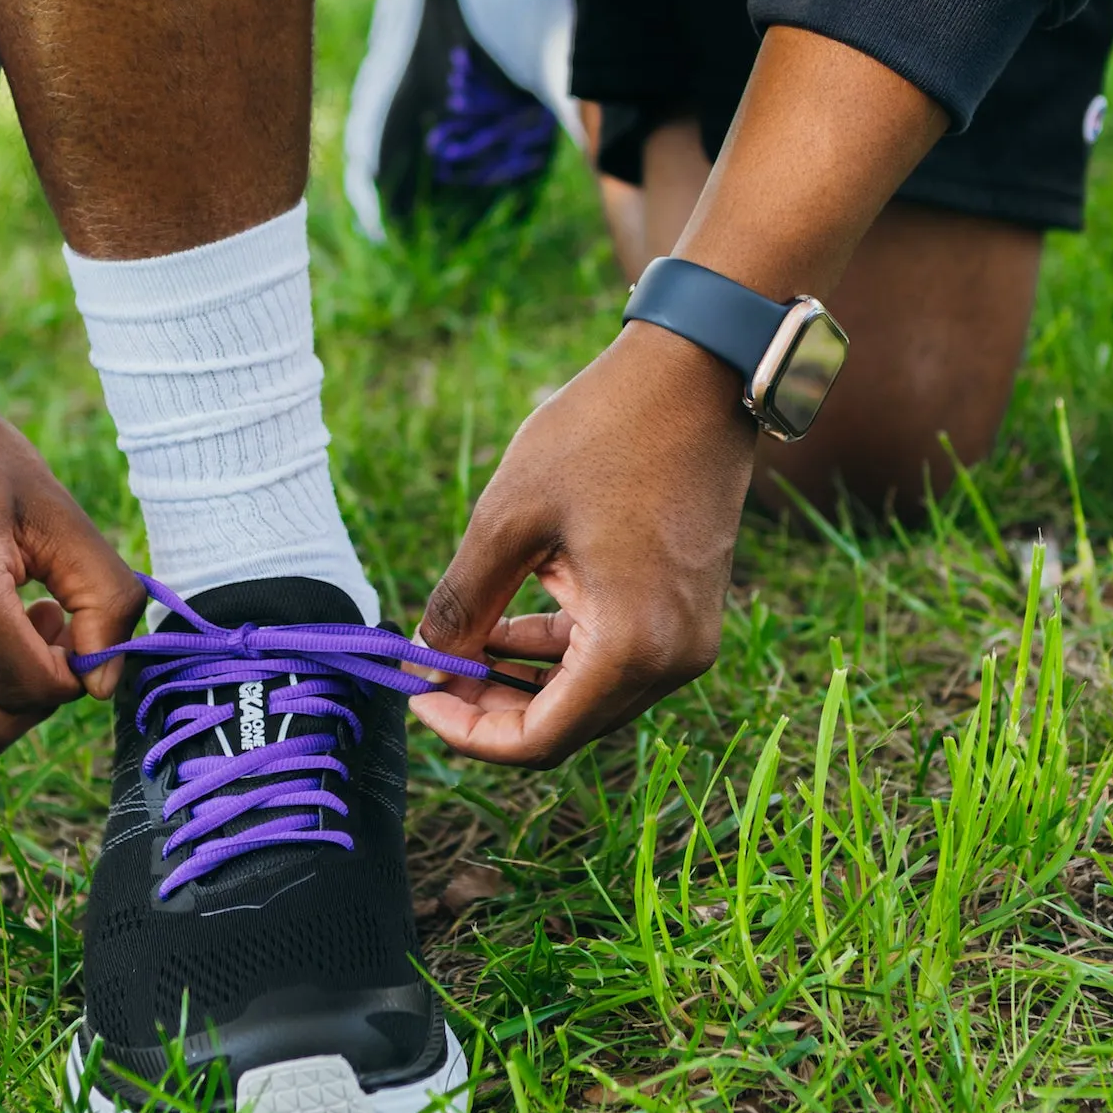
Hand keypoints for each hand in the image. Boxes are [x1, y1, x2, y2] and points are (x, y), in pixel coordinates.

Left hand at [410, 320, 755, 766]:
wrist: (696, 372)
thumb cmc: (603, 434)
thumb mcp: (509, 517)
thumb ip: (464, 601)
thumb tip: (429, 659)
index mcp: (633, 647)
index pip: (540, 740)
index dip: (469, 733)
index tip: (416, 698)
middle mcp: (673, 660)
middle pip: (566, 726)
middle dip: (490, 708)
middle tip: (429, 673)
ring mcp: (689, 638)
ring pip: (588, 696)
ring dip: (520, 681)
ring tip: (457, 645)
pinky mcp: (688, 612)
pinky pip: (614, 658)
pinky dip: (558, 652)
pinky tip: (504, 623)